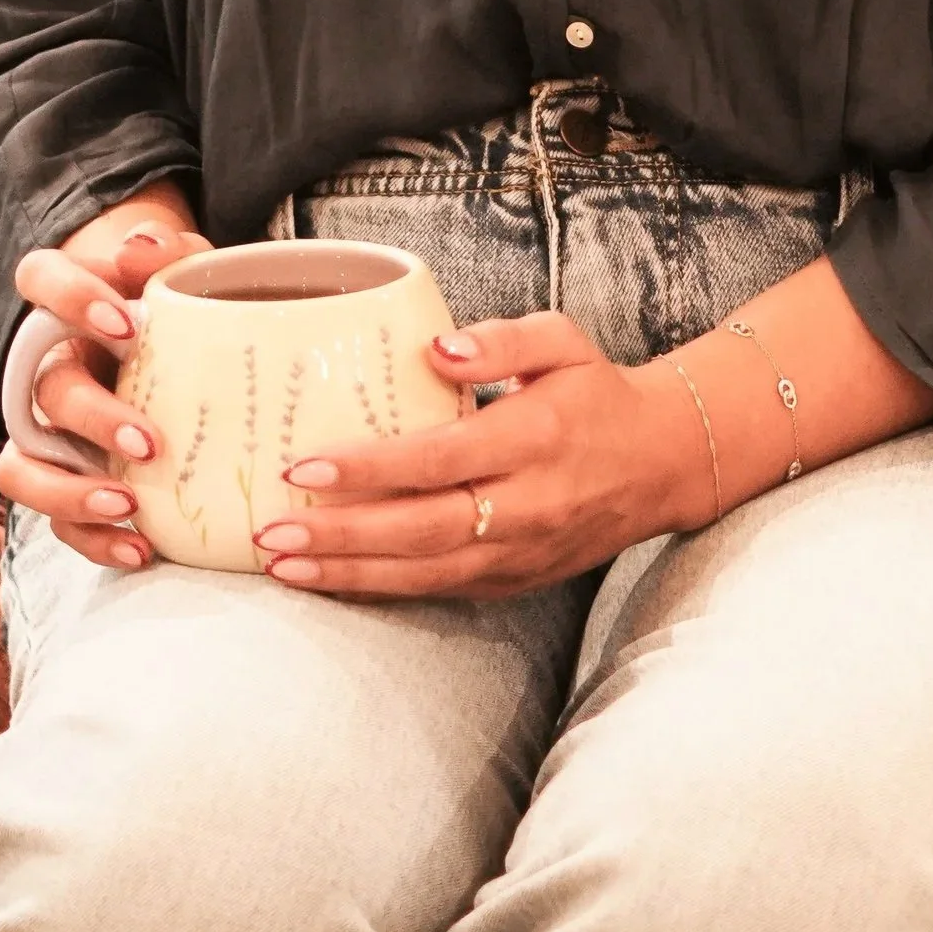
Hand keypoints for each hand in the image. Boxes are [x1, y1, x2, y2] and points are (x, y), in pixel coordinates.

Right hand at [0, 184, 210, 570]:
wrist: (180, 352)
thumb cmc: (178, 307)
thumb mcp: (186, 272)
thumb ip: (169, 254)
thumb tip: (140, 248)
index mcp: (66, 304)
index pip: (38, 278)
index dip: (70, 298)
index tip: (127, 323)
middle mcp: (46, 366)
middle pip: (42, 391)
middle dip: (91, 419)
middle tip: (149, 442)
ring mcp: (48, 431)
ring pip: (20, 468)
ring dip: (68, 491)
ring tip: (127, 504)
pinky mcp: (64, 480)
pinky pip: (56, 519)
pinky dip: (93, 539)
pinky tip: (141, 547)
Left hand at [255, 313, 709, 599]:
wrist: (660, 463)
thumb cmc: (595, 392)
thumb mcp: (562, 341)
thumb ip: (502, 340)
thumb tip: (435, 349)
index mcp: (532, 440)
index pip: (439, 460)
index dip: (370, 468)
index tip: (305, 465)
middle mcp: (525, 506)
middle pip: (421, 529)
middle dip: (341, 533)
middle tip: (272, 528)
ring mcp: (519, 554)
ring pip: (423, 572)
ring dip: (348, 572)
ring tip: (281, 566)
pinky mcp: (513, 582)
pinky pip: (438, 590)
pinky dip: (380, 590)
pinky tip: (330, 580)